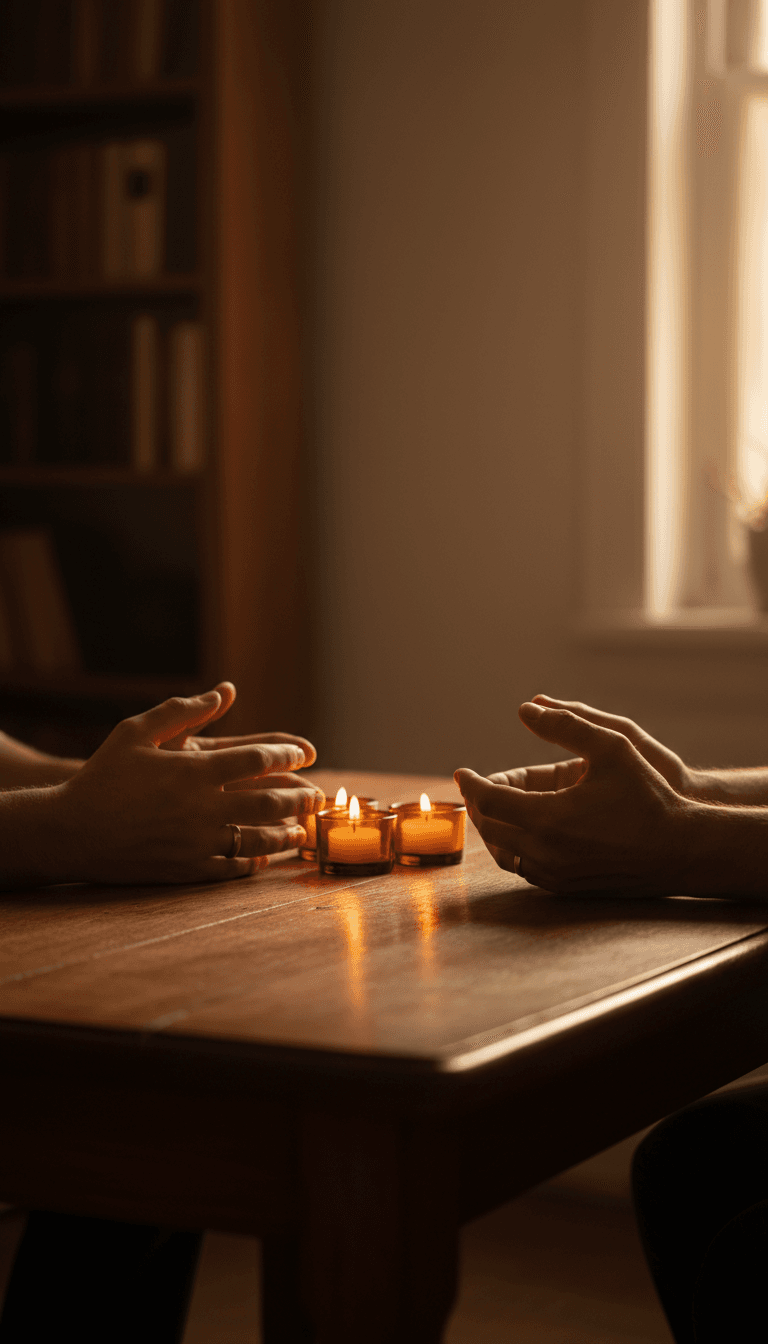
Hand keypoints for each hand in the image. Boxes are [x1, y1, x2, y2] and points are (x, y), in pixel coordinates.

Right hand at [45, 687, 322, 884]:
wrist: (69, 830)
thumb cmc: (102, 775)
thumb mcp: (137, 731)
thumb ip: (184, 710)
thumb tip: (226, 690)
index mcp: (194, 770)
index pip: (259, 760)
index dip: (288, 755)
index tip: (304, 753)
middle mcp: (201, 808)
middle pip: (269, 802)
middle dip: (300, 798)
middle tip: (317, 795)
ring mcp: (196, 842)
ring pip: (257, 840)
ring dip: (286, 834)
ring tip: (301, 830)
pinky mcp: (186, 870)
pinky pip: (232, 869)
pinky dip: (254, 863)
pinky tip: (264, 857)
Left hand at [456, 701, 695, 892]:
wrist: (681, 850)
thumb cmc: (648, 795)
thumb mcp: (612, 745)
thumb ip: (565, 724)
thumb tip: (525, 708)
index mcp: (548, 818)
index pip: (489, 801)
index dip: (472, 784)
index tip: (462, 772)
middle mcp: (544, 852)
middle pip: (490, 829)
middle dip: (477, 806)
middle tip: (473, 787)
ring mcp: (554, 875)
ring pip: (503, 854)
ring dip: (492, 830)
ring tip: (491, 809)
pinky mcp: (566, 887)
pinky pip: (524, 869)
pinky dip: (512, 849)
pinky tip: (519, 832)